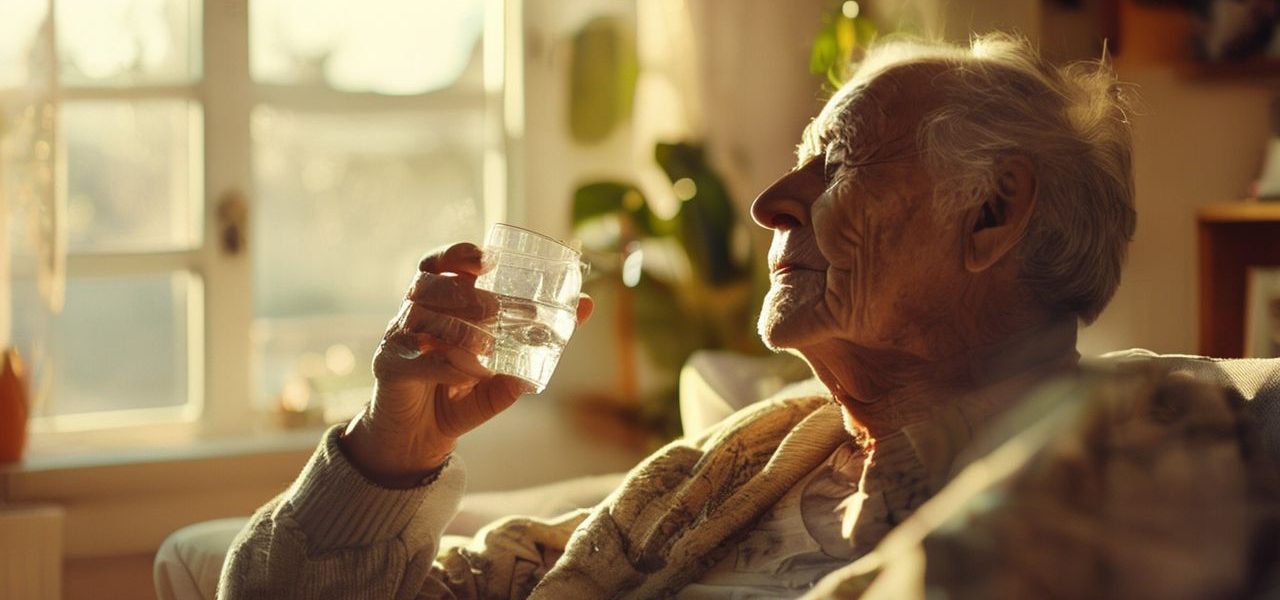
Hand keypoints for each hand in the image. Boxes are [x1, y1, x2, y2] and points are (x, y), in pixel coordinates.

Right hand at [339, 242, 593, 487]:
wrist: (418, 439)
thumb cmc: (457, 396)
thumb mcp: (501, 377)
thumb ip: (541, 342)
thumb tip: (585, 309)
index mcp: (438, 306)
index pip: (439, 265)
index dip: (457, 254)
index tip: (487, 259)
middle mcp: (413, 316)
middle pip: (427, 285)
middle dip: (461, 292)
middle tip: (493, 308)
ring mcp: (398, 341)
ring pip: (419, 316)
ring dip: (455, 327)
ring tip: (485, 344)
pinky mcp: (389, 370)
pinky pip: (414, 360)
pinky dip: (442, 365)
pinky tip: (465, 374)